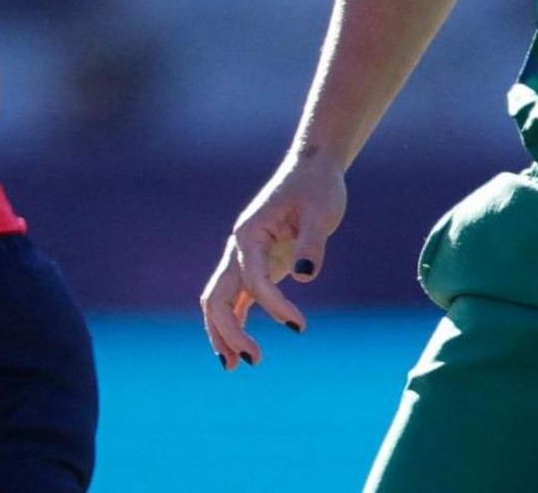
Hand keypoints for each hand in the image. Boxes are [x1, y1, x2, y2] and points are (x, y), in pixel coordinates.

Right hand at [200, 152, 345, 370]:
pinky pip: (235, 299)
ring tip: (236, 366)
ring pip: (219, 301)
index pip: (252, 278)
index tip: (300, 326)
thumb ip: (312, 242)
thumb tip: (305, 274)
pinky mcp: (255, 265)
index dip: (273, 305)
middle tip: (253, 360)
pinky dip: (234, 323)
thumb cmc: (317, 188)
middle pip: (217, 296)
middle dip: (228, 331)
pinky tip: (239, 350)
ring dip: (223, 333)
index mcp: (249, 233)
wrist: (312, 171)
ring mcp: (243, 258)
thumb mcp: (321, 212)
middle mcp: (238, 248)